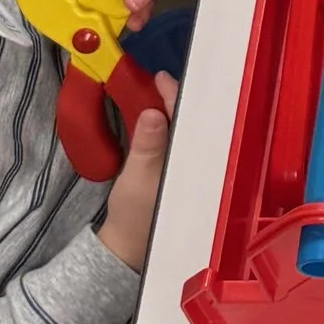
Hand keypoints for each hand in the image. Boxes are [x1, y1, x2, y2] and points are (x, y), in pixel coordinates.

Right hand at [95, 78, 176, 269]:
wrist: (126, 245)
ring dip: (173, 111)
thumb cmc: (134, 215)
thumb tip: (155, 113)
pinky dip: (168, 125)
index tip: (161, 78)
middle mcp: (197, 163)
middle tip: (159, 78)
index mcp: (194, 164)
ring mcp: (188, 168)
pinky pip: (176, 140)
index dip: (175, 97)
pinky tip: (159, 115)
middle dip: (179, 99)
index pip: (189, 121)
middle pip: (192, 123)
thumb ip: (147, 147)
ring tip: (158, 89)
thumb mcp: (137, 179)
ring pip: (185, 131)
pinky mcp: (176, 171)